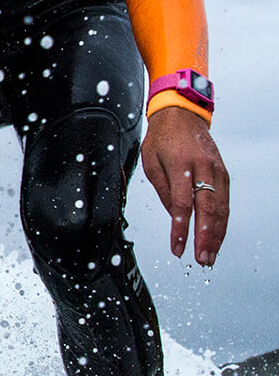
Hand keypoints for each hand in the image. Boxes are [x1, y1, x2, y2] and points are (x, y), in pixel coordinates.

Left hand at [140, 106, 229, 266]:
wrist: (182, 116)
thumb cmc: (162, 138)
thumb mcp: (150, 162)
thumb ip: (163, 190)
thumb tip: (175, 216)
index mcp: (181, 165)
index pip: (182, 205)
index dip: (181, 230)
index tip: (177, 248)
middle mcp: (204, 168)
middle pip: (207, 209)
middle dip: (205, 238)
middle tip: (202, 259)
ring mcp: (217, 171)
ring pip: (221, 208)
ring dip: (217, 234)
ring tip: (211, 255)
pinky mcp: (224, 173)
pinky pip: (224, 202)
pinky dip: (222, 222)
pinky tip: (217, 236)